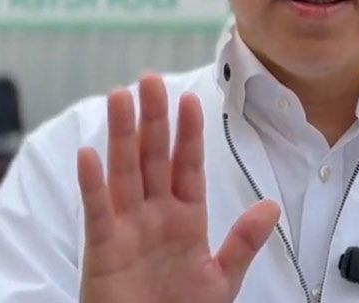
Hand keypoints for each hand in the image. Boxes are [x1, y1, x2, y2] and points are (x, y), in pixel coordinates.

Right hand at [76, 74, 280, 302]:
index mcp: (184, 219)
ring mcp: (126, 229)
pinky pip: (97, 212)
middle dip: (152, 119)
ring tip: (119, 96)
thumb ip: (243, 242)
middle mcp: (153, 216)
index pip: (186, 166)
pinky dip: (92, 184)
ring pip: (123, 172)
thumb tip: (270, 206)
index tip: (189, 99)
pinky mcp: (103, 250)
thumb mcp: (221, 279)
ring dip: (121, 135)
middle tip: (149, 79)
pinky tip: (89, 155)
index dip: (188, 133)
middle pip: (152, 157)